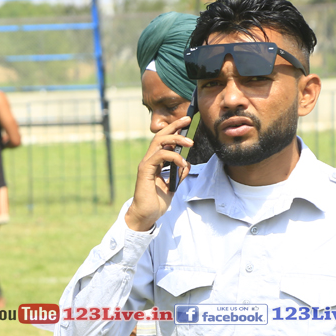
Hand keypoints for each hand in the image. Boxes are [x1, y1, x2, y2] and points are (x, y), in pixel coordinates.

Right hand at [124, 116, 193, 232]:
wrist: (146, 215)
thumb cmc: (156, 201)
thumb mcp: (173, 185)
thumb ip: (178, 173)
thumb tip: (186, 163)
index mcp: (155, 162)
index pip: (163, 140)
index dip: (174, 129)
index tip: (185, 122)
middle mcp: (149, 160)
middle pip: (160, 136)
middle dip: (174, 126)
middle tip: (187, 121)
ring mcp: (146, 164)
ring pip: (160, 142)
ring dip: (176, 139)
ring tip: (190, 143)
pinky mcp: (146, 170)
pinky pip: (160, 156)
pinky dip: (173, 156)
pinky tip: (181, 162)